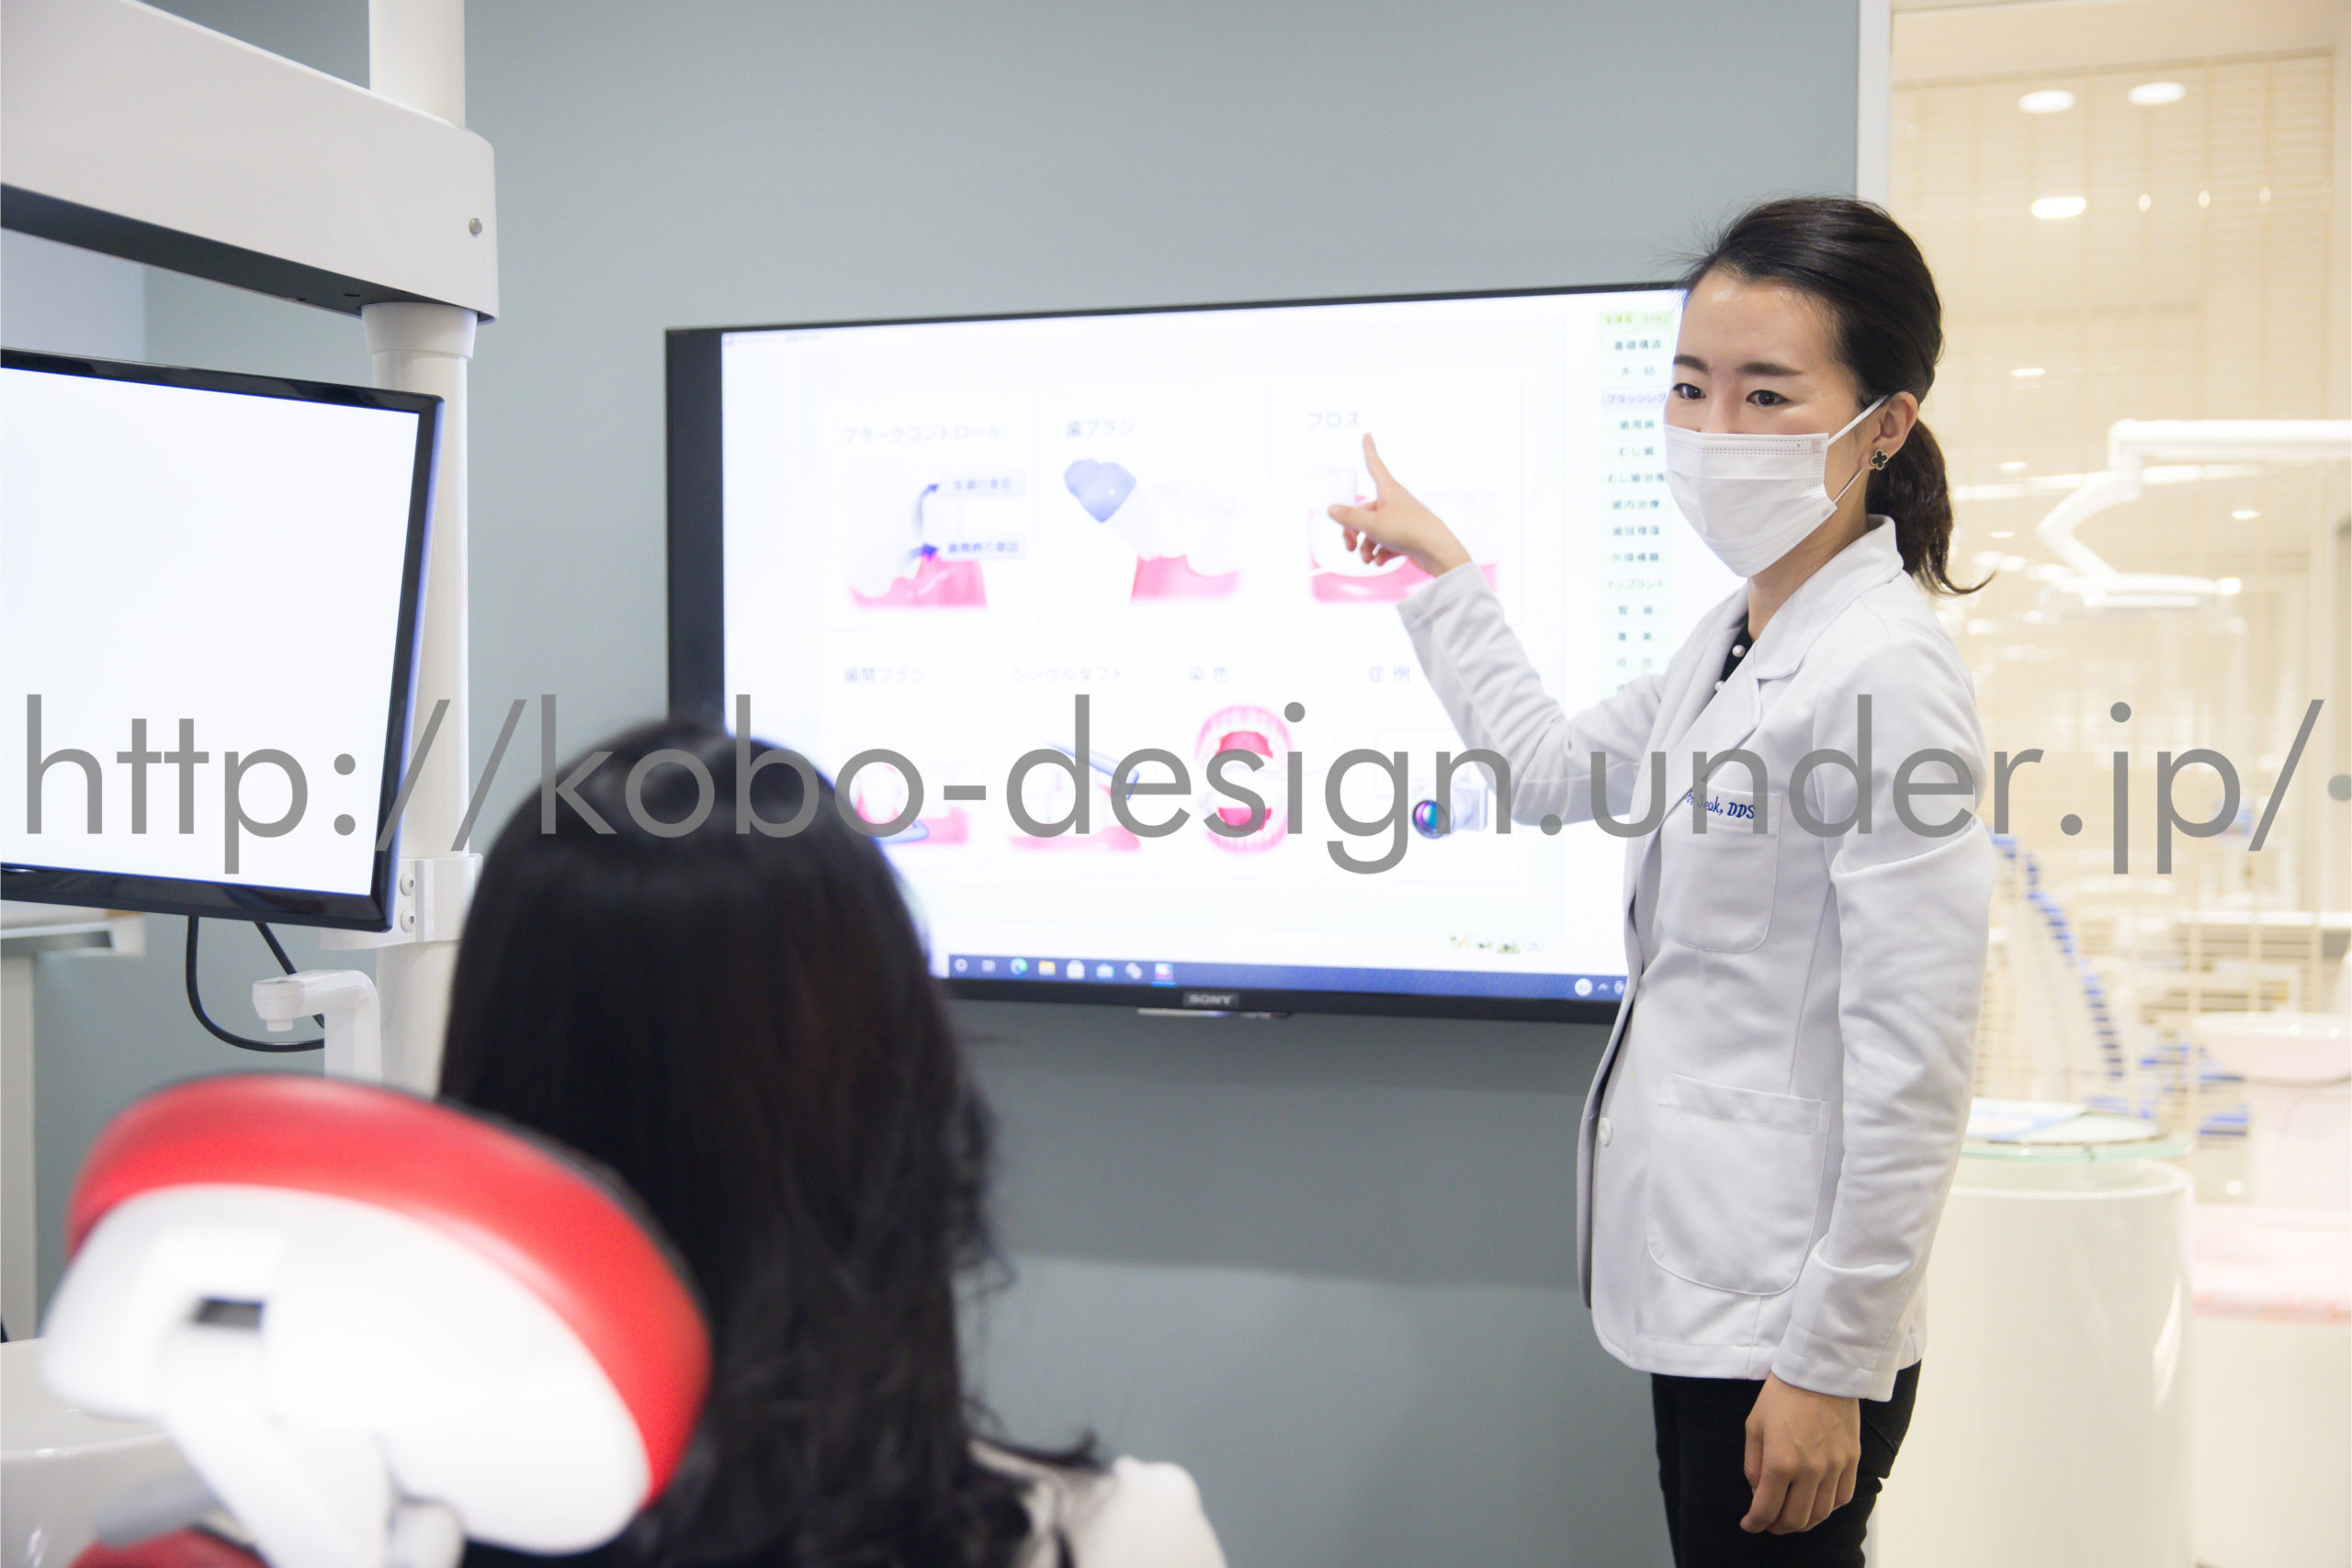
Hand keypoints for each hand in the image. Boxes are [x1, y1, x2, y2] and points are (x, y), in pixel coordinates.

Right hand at [1324, 434, 1472, 577]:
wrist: (1437, 551)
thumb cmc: (1408, 531)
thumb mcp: (1372, 525)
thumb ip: (1349, 517)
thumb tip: (1331, 509)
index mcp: (1388, 490)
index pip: (1374, 464)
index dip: (1369, 450)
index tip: (1367, 434)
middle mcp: (1394, 502)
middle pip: (1364, 511)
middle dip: (1354, 531)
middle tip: (1350, 547)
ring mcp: (1401, 519)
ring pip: (1373, 531)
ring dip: (1366, 546)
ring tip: (1367, 559)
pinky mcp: (1406, 536)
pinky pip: (1385, 542)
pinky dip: (1380, 553)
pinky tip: (1380, 562)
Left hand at [1741, 1374, 1860, 1534]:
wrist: (1820, 1372)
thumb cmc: (1781, 1395)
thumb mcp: (1754, 1426)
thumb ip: (1754, 1464)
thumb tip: (1758, 1492)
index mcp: (1781, 1462)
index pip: (1767, 1509)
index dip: (1755, 1523)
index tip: (1749, 1525)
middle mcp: (1810, 1471)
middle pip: (1795, 1519)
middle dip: (1777, 1527)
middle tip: (1768, 1523)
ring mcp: (1834, 1468)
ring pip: (1821, 1514)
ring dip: (1803, 1522)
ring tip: (1790, 1517)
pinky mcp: (1851, 1461)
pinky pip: (1842, 1498)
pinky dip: (1827, 1508)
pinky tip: (1815, 1503)